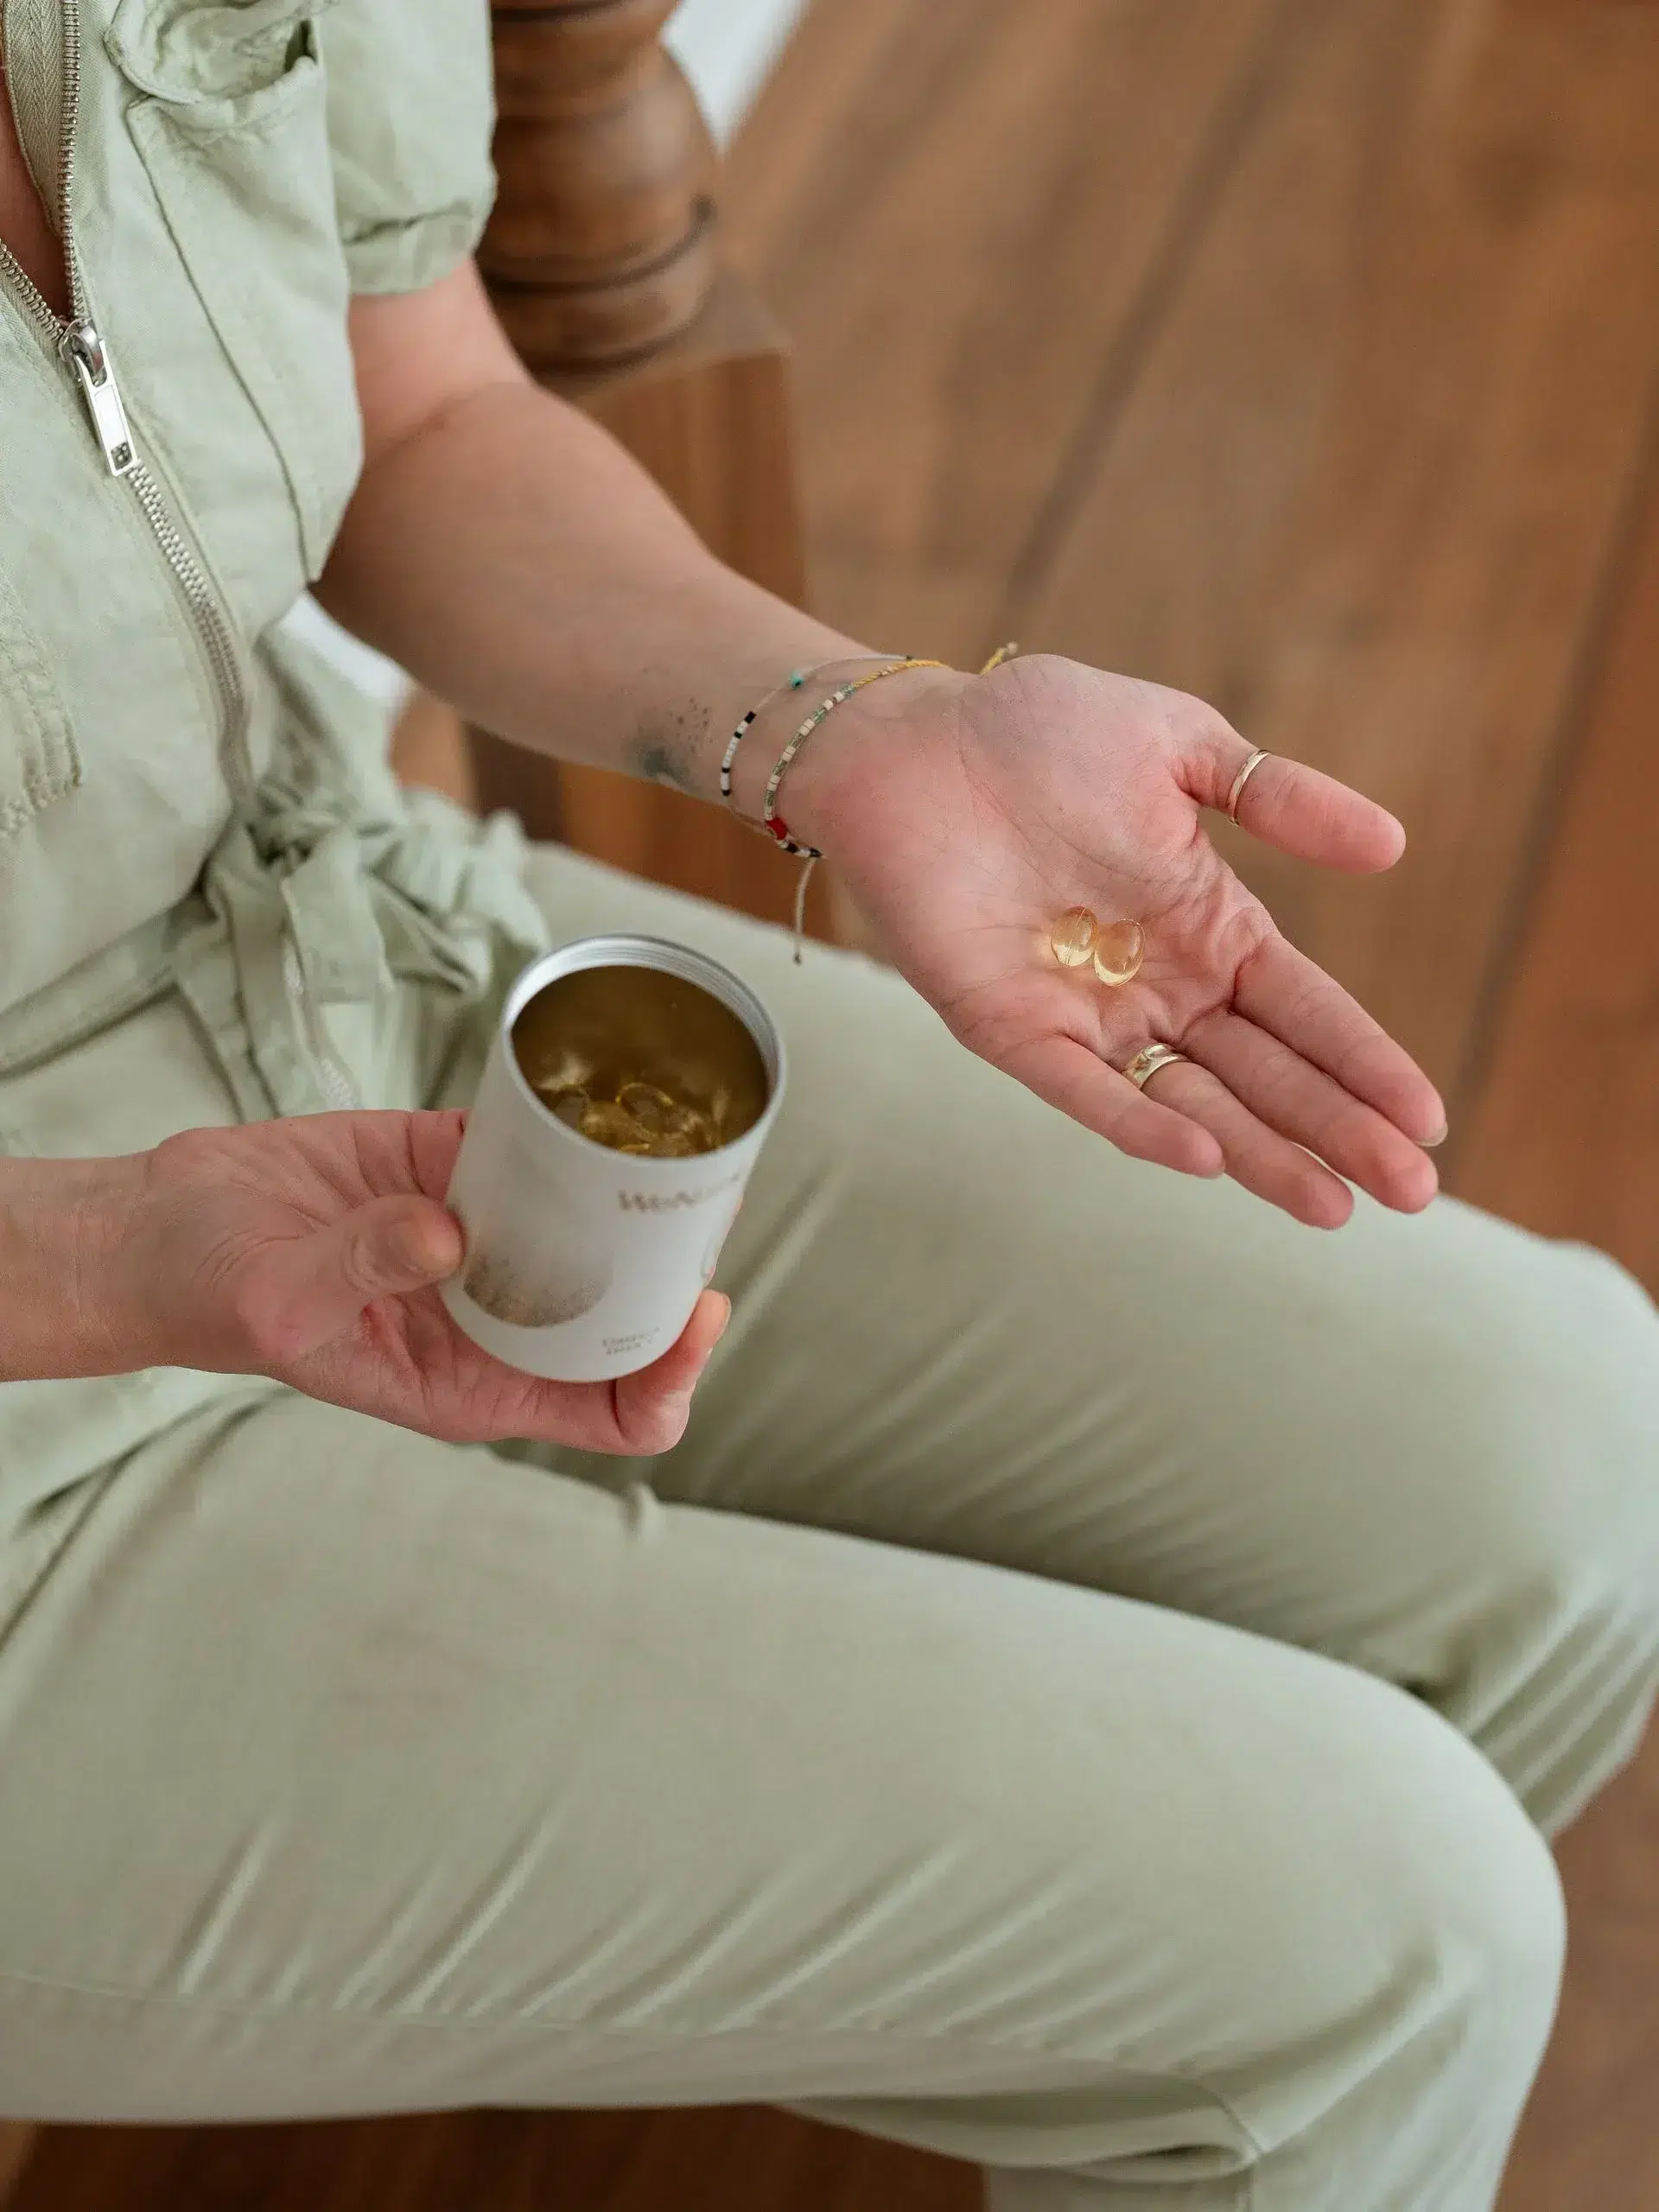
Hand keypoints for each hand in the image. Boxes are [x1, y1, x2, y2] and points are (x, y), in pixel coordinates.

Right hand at [109, 1112, 727, 1448]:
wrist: (162, 1223)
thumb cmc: (209, 1293)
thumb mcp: (280, 1298)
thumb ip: (365, 1268)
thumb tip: (448, 1234)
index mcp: (475, 1380)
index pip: (611, 1410)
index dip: (671, 1373)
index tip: (700, 1310)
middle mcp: (499, 1316)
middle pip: (630, 1313)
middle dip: (680, 1266)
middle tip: (712, 1197)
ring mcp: (485, 1238)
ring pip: (600, 1225)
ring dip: (643, 1190)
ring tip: (682, 1138)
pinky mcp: (459, 1165)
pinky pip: (541, 1150)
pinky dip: (575, 1128)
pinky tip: (603, 1095)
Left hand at [793, 653, 1444, 1227]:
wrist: (914, 740)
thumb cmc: (1040, 730)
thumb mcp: (1181, 746)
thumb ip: (1278, 798)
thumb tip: (1393, 847)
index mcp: (1209, 926)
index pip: (1307, 1012)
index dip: (1365, 1064)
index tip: (1425, 1121)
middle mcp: (1158, 987)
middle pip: (1265, 1076)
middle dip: (1337, 1131)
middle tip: (1411, 1194)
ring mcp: (1087, 1017)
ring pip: (1190, 1103)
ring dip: (1259, 1154)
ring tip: (1332, 1206)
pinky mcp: (1011, 1030)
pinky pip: (1083, 1092)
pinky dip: (1139, 1126)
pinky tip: (1203, 1156)